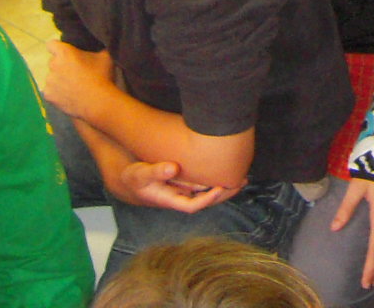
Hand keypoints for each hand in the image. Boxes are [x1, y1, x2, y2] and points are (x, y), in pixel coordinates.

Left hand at [42, 43, 115, 120]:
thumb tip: (97, 45)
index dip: (57, 48)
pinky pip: (50, 91)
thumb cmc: (101, 76)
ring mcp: (49, 81)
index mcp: (64, 53)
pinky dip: (57, 93)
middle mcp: (53, 65)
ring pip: (52, 78)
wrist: (97, 102)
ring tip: (73, 87)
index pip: (51, 44)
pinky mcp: (48, 95)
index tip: (65, 54)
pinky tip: (68, 96)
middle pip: (53, 62)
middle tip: (75, 72)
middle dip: (61, 66)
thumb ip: (96, 49)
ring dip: (59, 80)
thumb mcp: (104, 56)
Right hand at [113, 160, 232, 213]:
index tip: (220, 188)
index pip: (193, 205)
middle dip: (224, 194)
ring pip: (207, 193)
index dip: (207, 199)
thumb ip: (155, 171)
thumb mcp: (141, 174)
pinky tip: (228, 170)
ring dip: (224, 187)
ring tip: (242, 177)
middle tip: (240, 181)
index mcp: (170, 200)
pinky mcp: (186, 183)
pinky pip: (204, 185)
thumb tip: (173, 168)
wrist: (131, 180)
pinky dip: (216, 179)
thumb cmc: (135, 178)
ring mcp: (184, 191)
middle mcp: (180, 198)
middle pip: (206, 201)